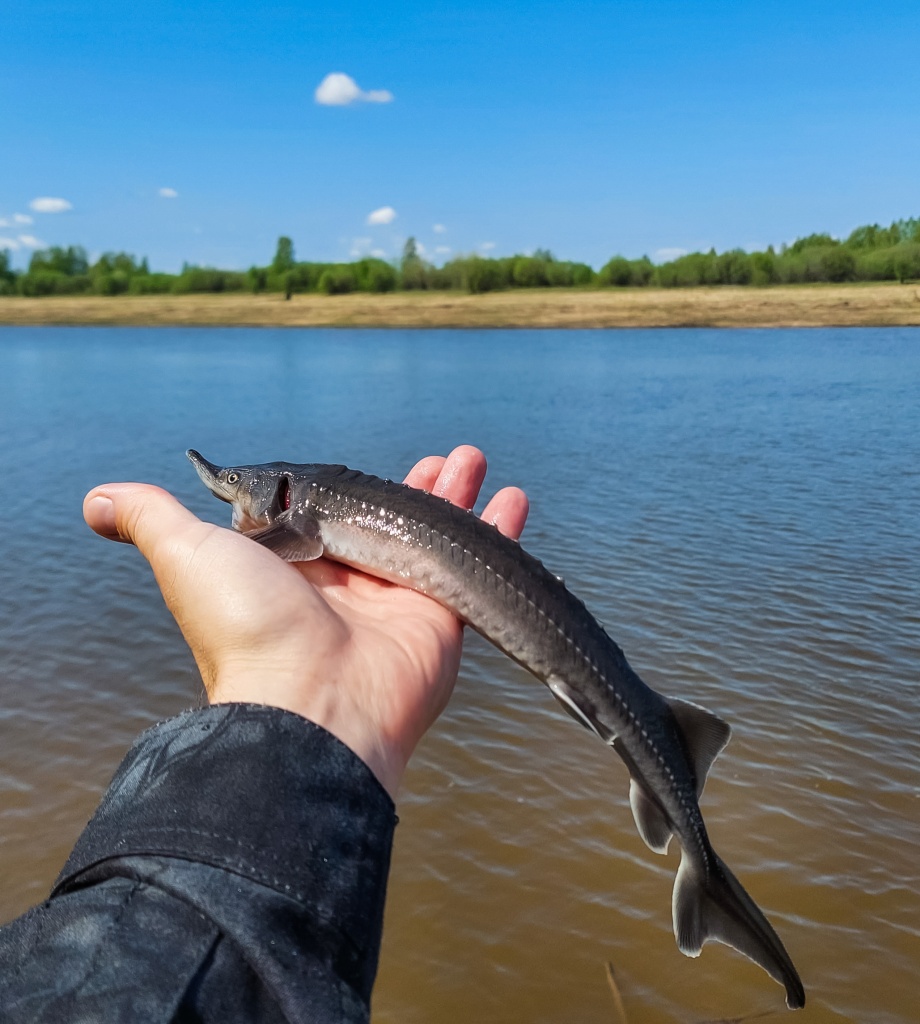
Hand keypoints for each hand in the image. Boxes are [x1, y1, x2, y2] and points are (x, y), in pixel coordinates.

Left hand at [83, 446, 528, 798]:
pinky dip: (499, 530)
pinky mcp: (440, 615)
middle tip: (448, 455)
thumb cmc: (247, 626)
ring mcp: (398, 600)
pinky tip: (515, 498)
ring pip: (437, 534)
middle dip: (420, 484)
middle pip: (392, 519)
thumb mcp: (187, 555)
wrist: (310, 704)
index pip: (332, 512)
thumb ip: (151, 518)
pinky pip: (475, 562)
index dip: (353, 484)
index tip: (371, 460)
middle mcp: (349, 583)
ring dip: (461, 497)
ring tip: (476, 459)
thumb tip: (96, 500)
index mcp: (296, 568)